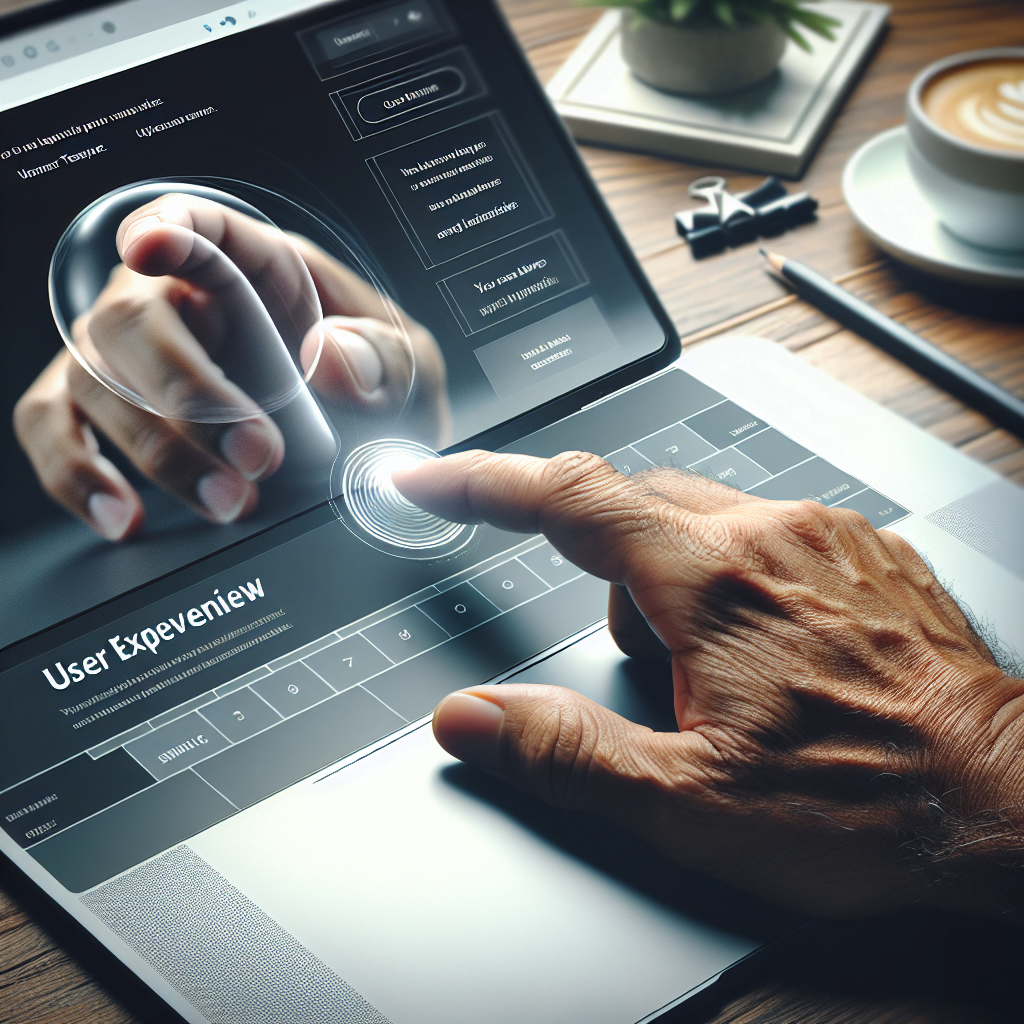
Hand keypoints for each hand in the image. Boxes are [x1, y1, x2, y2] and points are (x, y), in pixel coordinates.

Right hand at [14, 193, 449, 539]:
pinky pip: (54, 428)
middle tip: (261, 455)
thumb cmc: (378, 391)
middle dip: (189, 393)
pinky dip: (76, 475)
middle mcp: (181, 303)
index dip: (167, 227)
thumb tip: (331, 358)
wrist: (365, 451)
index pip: (199, 225)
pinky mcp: (107, 414)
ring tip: (228, 501)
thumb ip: (386, 357)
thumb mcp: (411, 368)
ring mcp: (135, 359)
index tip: (151, 245)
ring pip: (94, 380)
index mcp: (257, 270)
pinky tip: (122, 515)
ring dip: (156, 450)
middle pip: (133, 319)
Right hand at [394, 451, 1023, 919]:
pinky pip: (765, 532)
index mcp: (713, 582)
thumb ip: (565, 754)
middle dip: (596, 566)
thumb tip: (472, 721)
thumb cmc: (869, 804)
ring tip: (711, 680)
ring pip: (700, 517)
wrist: (1009, 804)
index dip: (483, 484)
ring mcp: (823, 537)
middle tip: (632, 664)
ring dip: (669, 581)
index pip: (567, 499)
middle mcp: (769, 536)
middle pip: (631, 501)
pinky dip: (733, 575)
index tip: (433, 479)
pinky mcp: (863, 553)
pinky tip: (770, 652)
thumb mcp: (691, 803)